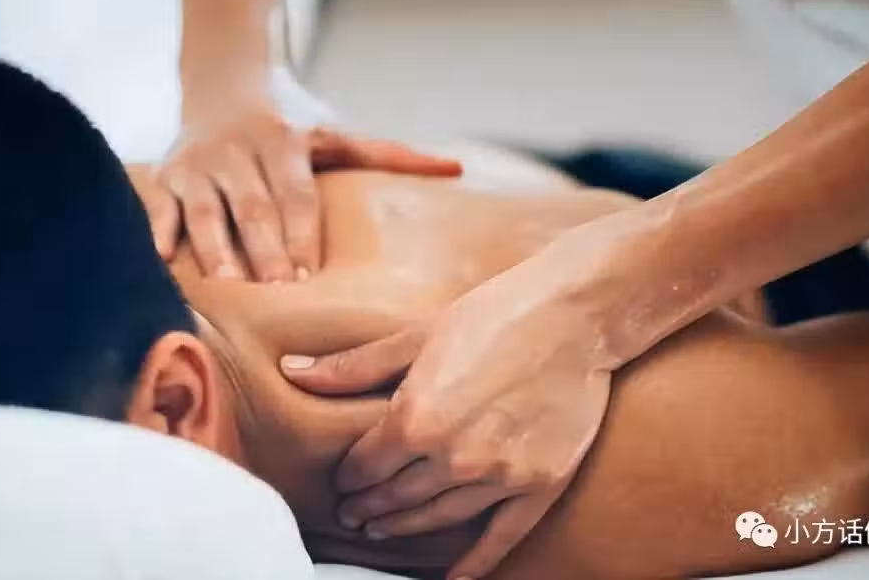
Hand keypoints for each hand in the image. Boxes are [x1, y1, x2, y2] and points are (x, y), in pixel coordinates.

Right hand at [151, 100, 460, 280]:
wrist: (225, 85)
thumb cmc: (292, 125)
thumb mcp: (338, 136)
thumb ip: (391, 156)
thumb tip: (456, 170)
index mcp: (284, 143)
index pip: (295, 193)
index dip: (300, 232)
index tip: (306, 274)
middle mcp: (238, 151)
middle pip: (252, 206)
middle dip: (262, 247)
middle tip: (273, 289)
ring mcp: (198, 164)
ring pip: (205, 210)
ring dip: (214, 248)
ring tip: (227, 286)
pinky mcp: (166, 175)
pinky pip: (158, 205)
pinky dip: (158, 232)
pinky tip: (163, 262)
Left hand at [281, 252, 617, 579]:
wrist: (575, 315)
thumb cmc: (493, 314)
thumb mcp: (418, 335)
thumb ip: (355, 366)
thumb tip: (293, 369)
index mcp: (416, 417)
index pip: (366, 465)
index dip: (350, 476)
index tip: (343, 481)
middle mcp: (454, 456)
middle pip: (396, 497)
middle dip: (369, 507)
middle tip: (353, 515)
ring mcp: (499, 476)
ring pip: (438, 518)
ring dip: (405, 528)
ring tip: (383, 531)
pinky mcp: (540, 485)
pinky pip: (501, 537)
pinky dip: (475, 563)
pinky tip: (454, 578)